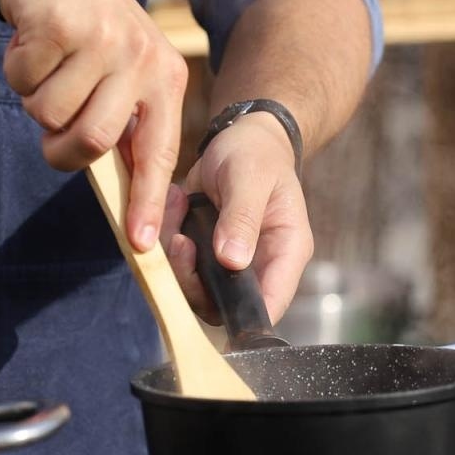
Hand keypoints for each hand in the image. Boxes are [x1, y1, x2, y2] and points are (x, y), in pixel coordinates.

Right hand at [0, 0, 187, 253]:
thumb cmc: (90, 35)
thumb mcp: (124, 73)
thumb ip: (124, 124)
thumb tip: (122, 194)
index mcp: (166, 80)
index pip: (159, 153)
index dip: (147, 200)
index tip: (140, 243)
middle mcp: (142, 59)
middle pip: (93, 140)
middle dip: (61, 148)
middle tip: (52, 130)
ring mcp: (103, 39)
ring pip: (51, 113)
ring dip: (35, 100)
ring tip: (50, 70)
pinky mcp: (60, 24)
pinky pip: (22, 81)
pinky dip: (16, 71)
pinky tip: (33, 44)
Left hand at [162, 113, 313, 323]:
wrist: (241, 139)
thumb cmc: (257, 154)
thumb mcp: (251, 178)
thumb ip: (243, 218)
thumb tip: (232, 261)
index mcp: (286, 251)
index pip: (271, 302)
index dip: (245, 315)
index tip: (211, 297)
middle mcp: (259, 265)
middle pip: (226, 305)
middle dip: (193, 281)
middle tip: (179, 240)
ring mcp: (231, 263)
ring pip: (197, 290)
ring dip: (175, 258)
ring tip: (177, 207)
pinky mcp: (206, 254)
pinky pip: (180, 266)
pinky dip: (167, 240)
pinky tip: (176, 201)